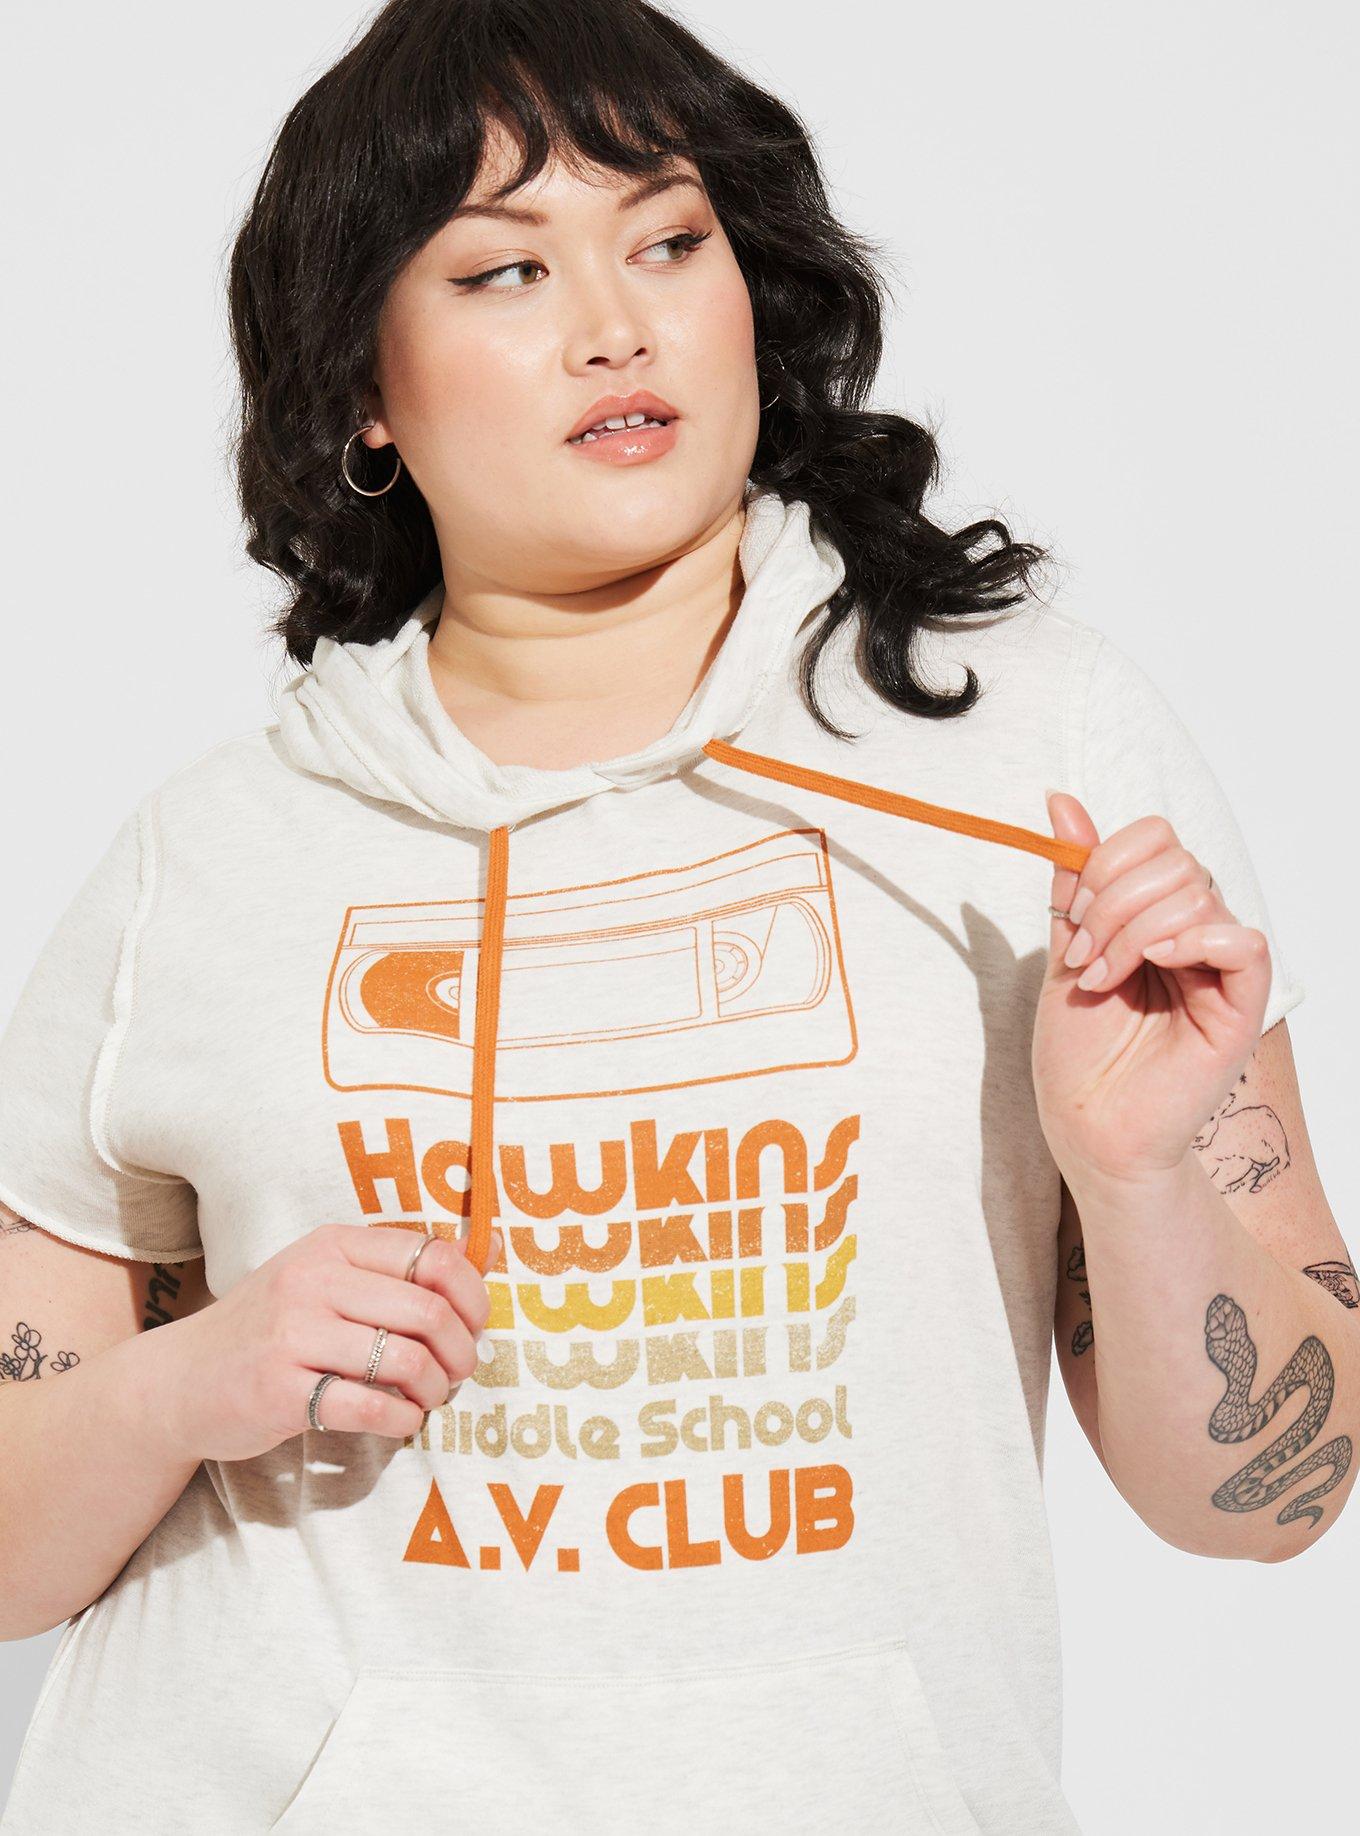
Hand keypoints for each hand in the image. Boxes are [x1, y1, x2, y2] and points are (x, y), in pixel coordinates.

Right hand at [145, 1223, 499, 1462]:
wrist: (179, 1381)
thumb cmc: (271, 1329)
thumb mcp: (326, 1279)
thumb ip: (396, 1272)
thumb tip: (486, 1257)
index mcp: (334, 1245)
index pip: (433, 1256)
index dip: (472, 1296)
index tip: (474, 1326)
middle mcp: (313, 1279)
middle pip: (428, 1312)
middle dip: (460, 1352)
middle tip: (456, 1374)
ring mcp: (292, 1333)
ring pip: (405, 1360)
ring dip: (434, 1390)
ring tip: (427, 1399)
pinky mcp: (279, 1389)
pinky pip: (369, 1406)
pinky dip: (401, 1419)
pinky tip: (400, 1421)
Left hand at [1032, 791, 1271, 1184]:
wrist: (1087, 1126)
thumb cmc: (1078, 1053)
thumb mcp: (1065, 949)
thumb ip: (1073, 880)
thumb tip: (1060, 800)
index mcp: (1153, 913)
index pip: (1153, 839)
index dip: (1106, 862)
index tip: (1071, 919)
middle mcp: (1193, 932)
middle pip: (1174, 859)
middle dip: (1112, 901)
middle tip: (1084, 958)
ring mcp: (1218, 968)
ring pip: (1198, 894)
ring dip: (1133, 930)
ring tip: (1104, 979)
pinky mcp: (1240, 1006)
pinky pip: (1247, 943)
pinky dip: (1198, 939)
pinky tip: (1158, 963)